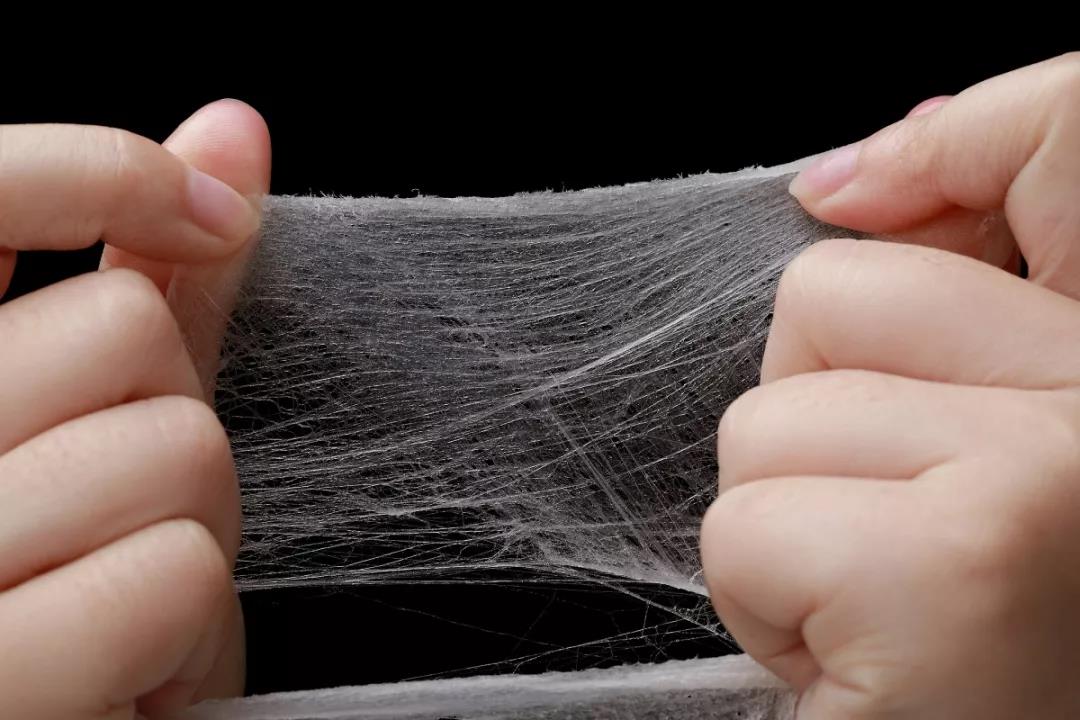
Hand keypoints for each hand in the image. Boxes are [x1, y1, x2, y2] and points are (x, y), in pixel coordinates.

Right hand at [0, 100, 269, 717]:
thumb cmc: (75, 590)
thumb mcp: (99, 425)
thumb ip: (152, 281)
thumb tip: (233, 127)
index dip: (105, 169)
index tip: (206, 211)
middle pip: (122, 327)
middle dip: (172, 419)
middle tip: (116, 513)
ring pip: (175, 442)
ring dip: (193, 524)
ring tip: (117, 590)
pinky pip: (175, 571)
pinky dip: (187, 620)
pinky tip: (126, 663)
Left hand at [701, 53, 1079, 717]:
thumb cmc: (963, 654)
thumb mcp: (965, 466)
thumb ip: (927, 339)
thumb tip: (836, 187)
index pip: (882, 259)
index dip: (831, 351)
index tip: (862, 448)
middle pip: (816, 302)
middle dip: (799, 440)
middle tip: (874, 552)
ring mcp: (1041, 479)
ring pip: (763, 423)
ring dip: (780, 537)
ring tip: (869, 613)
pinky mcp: (952, 570)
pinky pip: (743, 530)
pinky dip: (761, 610)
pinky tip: (853, 666)